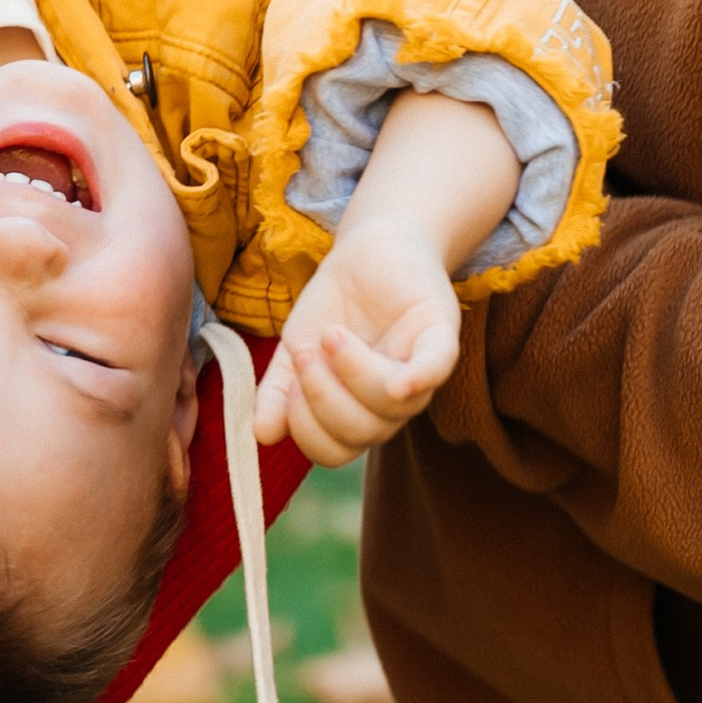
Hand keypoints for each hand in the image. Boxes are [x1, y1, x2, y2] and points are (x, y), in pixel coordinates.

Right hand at [258, 223, 462, 463]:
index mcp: (358, 412)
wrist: (366, 252)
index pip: (336, 450)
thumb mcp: (294, 349)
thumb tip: (262, 435)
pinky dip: (418, 380)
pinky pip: (436, 368)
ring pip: (393, 404)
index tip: (290, 387)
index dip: (307, 429)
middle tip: (307, 354)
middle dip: (325, 398)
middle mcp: (392, 402)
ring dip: (353, 373)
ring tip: (331, 334)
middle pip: (364, 433)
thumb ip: (277, 393)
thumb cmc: (332, 308)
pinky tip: (397, 383)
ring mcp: (420, 370)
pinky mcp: (440, 334)